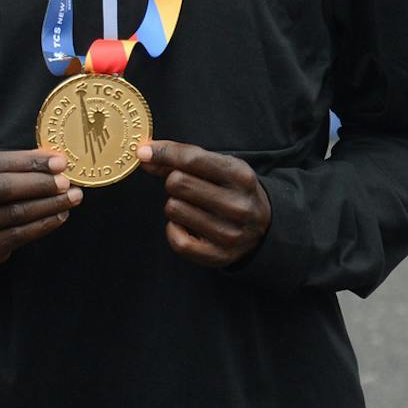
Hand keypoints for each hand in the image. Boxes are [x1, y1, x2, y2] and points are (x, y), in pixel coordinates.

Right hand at [0, 149, 81, 264]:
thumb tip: (57, 161)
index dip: (30, 163)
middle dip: (39, 184)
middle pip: (2, 188)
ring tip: (72, 198)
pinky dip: (43, 225)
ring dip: (48, 205)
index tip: (60, 162)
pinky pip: (18, 235)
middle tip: (66, 183)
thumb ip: (19, 163)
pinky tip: (60, 215)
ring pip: (13, 214)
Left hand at [138, 140, 271, 267]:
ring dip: (175, 205)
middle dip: (173, 181)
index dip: (162, 152)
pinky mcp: (218, 256)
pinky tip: (185, 225)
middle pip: (177, 182)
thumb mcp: (219, 167)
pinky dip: (174, 229)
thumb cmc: (233, 190)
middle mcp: (238, 205)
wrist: (264, 227)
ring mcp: (230, 233)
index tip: (144, 151)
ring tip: (191, 206)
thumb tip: (144, 155)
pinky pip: (176, 240)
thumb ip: (182, 159)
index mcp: (241, 176)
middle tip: (185, 187)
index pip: (192, 159)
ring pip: (173, 208)